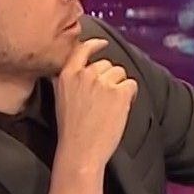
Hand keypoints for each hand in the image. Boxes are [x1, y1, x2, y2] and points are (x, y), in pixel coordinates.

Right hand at [51, 37, 136, 175]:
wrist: (80, 150)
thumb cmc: (71, 129)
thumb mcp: (61, 98)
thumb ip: (69, 80)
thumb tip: (81, 69)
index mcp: (67, 75)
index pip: (82, 49)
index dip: (95, 45)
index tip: (102, 44)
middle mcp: (84, 74)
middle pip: (106, 64)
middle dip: (109, 77)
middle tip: (104, 99)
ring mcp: (102, 82)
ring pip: (120, 73)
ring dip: (120, 86)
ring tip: (111, 106)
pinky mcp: (119, 92)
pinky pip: (131, 84)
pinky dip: (131, 94)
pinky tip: (122, 107)